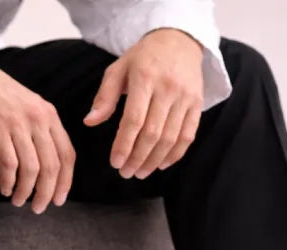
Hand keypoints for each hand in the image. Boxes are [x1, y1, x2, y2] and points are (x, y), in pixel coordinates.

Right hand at [0, 42, 74, 212]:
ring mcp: (17, 123)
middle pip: (52, 166)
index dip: (65, 182)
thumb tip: (48, 164)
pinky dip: (8, 182)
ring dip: (26, 191)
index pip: (67, 155)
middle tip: (39, 208)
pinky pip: (9, 164)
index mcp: (48, 114)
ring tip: (18, 201)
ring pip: (32, 169)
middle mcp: (37, 118)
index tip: (59, 199)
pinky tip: (5, 189)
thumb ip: (40, 129)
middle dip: (47, 193)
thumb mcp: (26, 106)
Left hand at [84, 29, 203, 179]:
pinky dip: (175, 155)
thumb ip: (104, 97)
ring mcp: (185, 97)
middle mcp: (167, 88)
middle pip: (152, 133)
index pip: (133, 120)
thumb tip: (89, 122)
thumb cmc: (143, 58)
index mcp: (144, 78)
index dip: (124, 145)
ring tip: (140, 172)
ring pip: (170, 138)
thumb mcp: (118, 69)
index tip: (115, 163)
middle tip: (125, 172)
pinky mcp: (197, 103)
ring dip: (154, 161)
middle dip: (137, 158)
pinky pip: (187, 136)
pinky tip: (161, 165)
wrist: (179, 40)